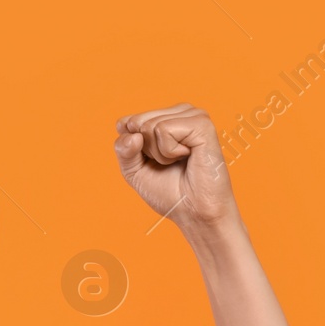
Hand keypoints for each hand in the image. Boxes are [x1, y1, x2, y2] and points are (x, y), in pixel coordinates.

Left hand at [114, 104, 239, 233]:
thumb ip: (123, 149)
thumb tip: (133, 133)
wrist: (195, 213)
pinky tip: (188, 157)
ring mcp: (193, 115)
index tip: (154, 163)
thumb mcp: (134, 170)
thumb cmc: (170, 192)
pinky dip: (169, 151)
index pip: (127, 121)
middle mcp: (181, 112)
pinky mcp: (202, 123)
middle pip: (137, 122)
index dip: (132, 149)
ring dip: (159, 153)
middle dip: (146, 151)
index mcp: (166, 118)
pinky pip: (164, 129)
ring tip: (180, 161)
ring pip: (149, 125)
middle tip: (170, 164)